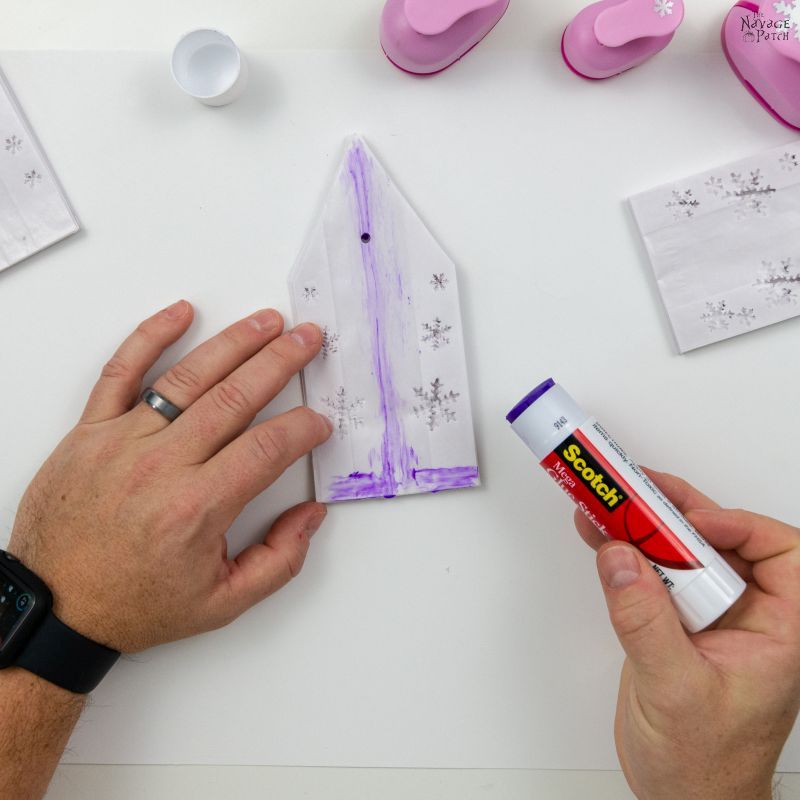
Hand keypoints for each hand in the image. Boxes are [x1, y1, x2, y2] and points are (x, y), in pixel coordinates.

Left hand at [8, 301, 332, 652]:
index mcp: (197, 508)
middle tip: (308, 339)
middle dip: (282, 361)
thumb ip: (280, 560)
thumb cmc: (135, 603)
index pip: (267, 447)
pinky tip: (181, 313)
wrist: (56, 608)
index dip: (303, 427)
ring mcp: (121, 442)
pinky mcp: (90, 432)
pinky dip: (150, 336)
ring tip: (267, 322)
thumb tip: (312, 514)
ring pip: (188, 377)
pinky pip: (120, 371)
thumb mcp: (223, 603)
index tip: (318, 422)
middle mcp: (160, 467)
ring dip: (235, 342)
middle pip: (237, 397)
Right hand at [575, 470, 799, 799]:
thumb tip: (622, 560)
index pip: (781, 554)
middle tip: (635, 493)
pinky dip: (624, 553)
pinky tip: (600, 537)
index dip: (740, 526)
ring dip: (644, 527)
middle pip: (719, 543)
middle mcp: (745, 617)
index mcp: (777, 631)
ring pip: (681, 554)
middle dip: (676, 513)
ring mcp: (705, 619)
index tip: (692, 522)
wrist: (680, 799)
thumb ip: (646, 621)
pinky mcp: (670, 623)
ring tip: (610, 504)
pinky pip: (651, 575)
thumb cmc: (705, 765)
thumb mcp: (675, 689)